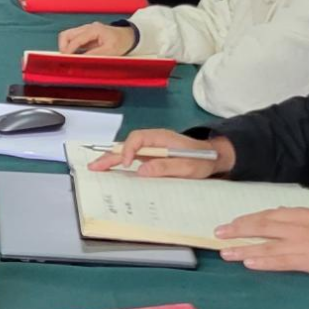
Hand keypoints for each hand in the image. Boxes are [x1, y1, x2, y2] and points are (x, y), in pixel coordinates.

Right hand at [58, 22, 137, 55]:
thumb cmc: (121, 41)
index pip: (76, 40)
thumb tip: (81, 60)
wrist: (128, 36)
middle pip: (67, 35)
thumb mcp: (111, 50)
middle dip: (63, 47)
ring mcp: (85, 30)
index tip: (66, 60)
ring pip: (67, 36)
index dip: (69, 50)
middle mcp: (87, 28)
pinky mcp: (85, 35)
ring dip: (66, 47)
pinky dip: (70, 47)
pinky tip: (74, 55)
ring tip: (70, 58)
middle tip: (67, 59)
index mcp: (94, 30)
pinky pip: (72, 39)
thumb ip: (95, 55)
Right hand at [87, 128, 233, 176]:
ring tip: (96, 168)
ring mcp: (151, 148)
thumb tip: (141, 170)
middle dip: (110, 155)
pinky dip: (120, 163)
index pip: (138, 139)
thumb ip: (166, 167)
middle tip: (95, 166)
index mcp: (162, 138)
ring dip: (111, 159)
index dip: (129, 150)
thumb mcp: (188, 166)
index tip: (127, 164)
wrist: (213, 158)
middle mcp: (153, 141)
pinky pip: (132, 158)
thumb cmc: (202, 160)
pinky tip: (109, 170)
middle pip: (127, 144)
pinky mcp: (151, 156)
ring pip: (127, 151)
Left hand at [217, 208, 308, 274]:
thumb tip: (278, 211)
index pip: (268, 215)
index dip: (247, 220)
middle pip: (261, 227)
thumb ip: (296, 214)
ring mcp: (300, 244)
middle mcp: (296, 227)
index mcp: (300, 214)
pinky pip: (280, 261)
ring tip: (226, 253)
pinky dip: (264, 262)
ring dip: (244, 249)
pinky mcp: (305, 260)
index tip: (232, 223)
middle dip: (238, 230)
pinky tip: (249, 263)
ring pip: (266, 246)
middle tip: (219, 234)